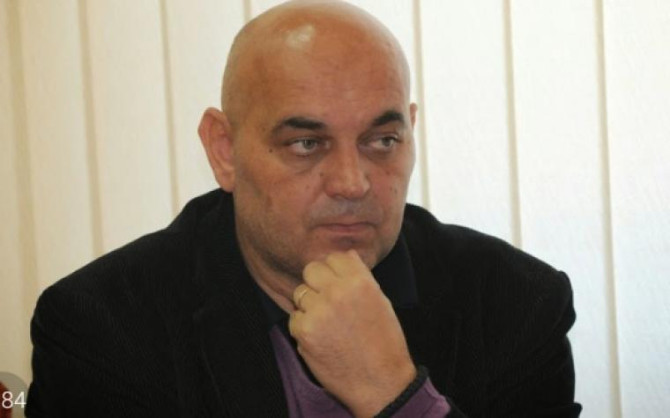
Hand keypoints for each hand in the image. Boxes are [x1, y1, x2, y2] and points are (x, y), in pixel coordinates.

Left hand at [288, 250, 415, 416]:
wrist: (380, 382)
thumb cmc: (384, 342)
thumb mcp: (381, 301)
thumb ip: (361, 276)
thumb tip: (347, 255)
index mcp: (360, 281)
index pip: (334, 257)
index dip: (334, 270)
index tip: (338, 283)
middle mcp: (338, 292)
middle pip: (311, 269)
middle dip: (317, 283)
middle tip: (327, 301)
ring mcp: (319, 311)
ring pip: (300, 293)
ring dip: (309, 305)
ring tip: (327, 323)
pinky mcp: (305, 331)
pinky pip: (294, 318)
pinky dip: (304, 327)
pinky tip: (322, 339)